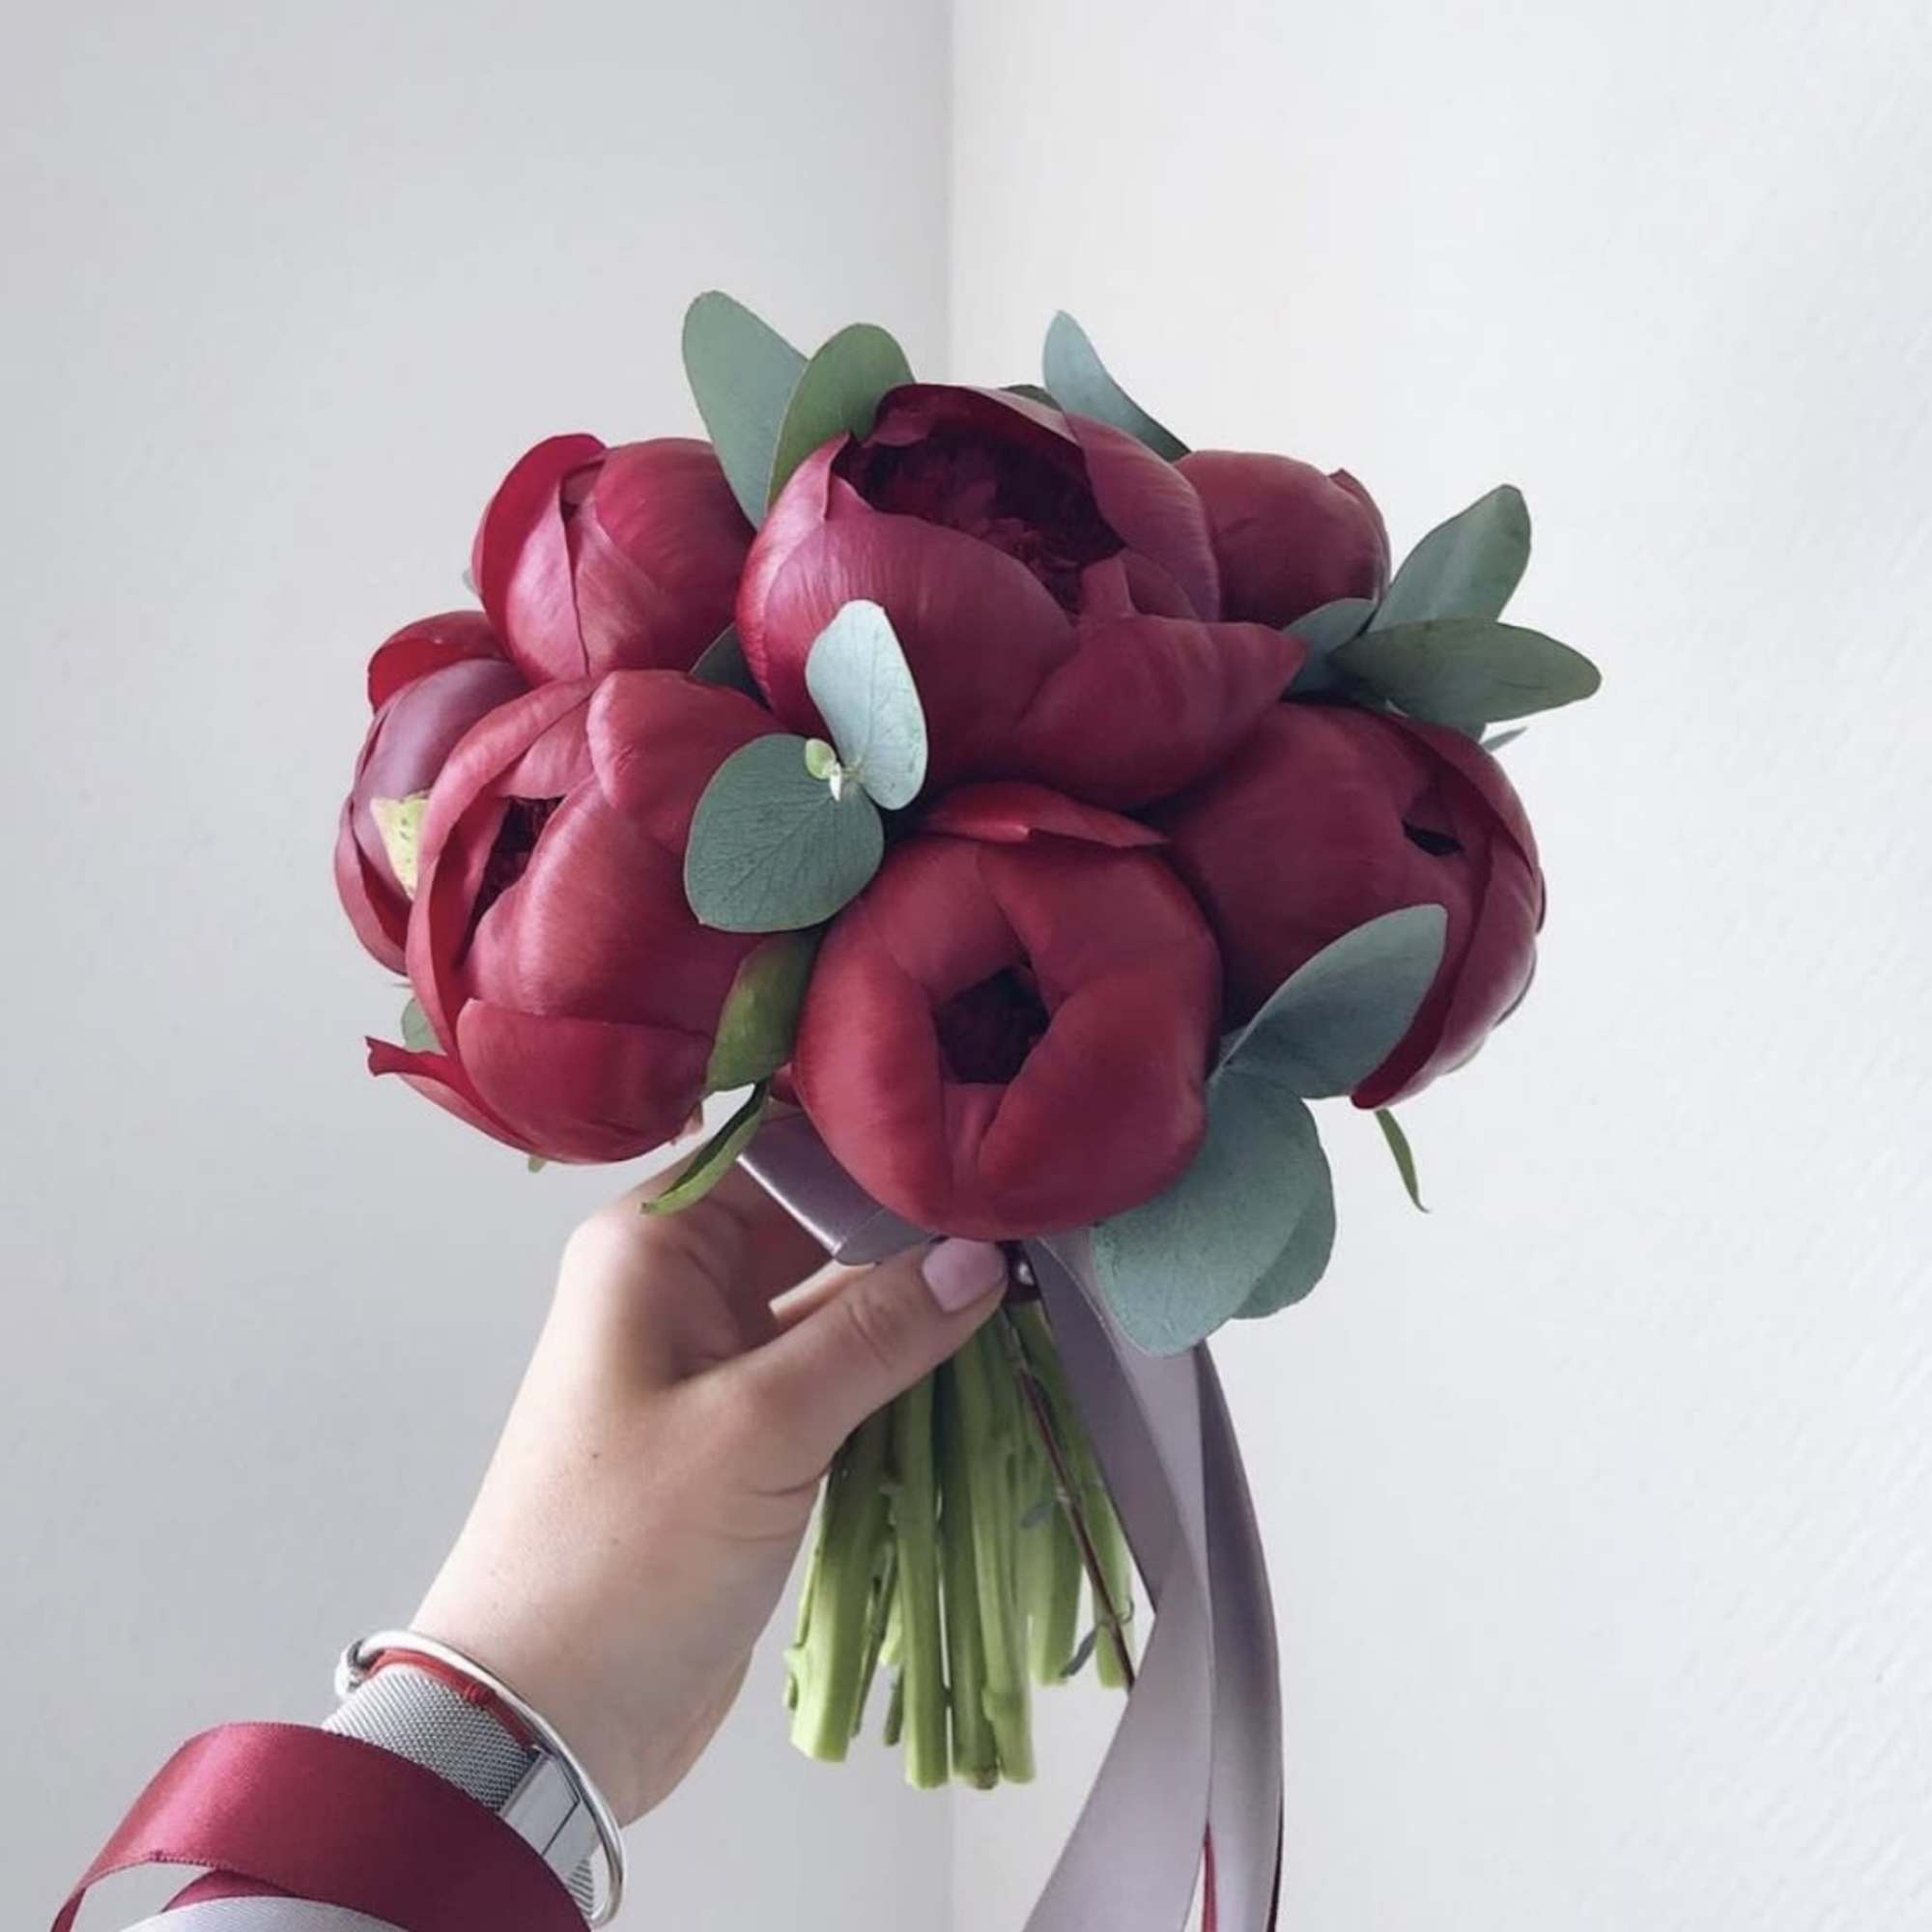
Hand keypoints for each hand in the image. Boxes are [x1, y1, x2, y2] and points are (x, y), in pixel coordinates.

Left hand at [412, 1168, 1006, 1821]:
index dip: (881, 1148)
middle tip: (1032, 1215)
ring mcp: (719, 1366)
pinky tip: (985, 1355)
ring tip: (1032, 1278)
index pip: (784, 1151)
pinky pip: (839, 1377)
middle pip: (818, 1221)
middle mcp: (681, 1287)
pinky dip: (901, 1371)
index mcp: (653, 1247)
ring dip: (918, 1303)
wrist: (545, 1719)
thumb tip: (981, 1257)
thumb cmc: (621, 1553)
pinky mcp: (751, 1440)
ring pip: (837, 1302)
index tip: (986, 1150)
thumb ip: (875, 1333)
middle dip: (914, 1225)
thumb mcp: (759, 1428)